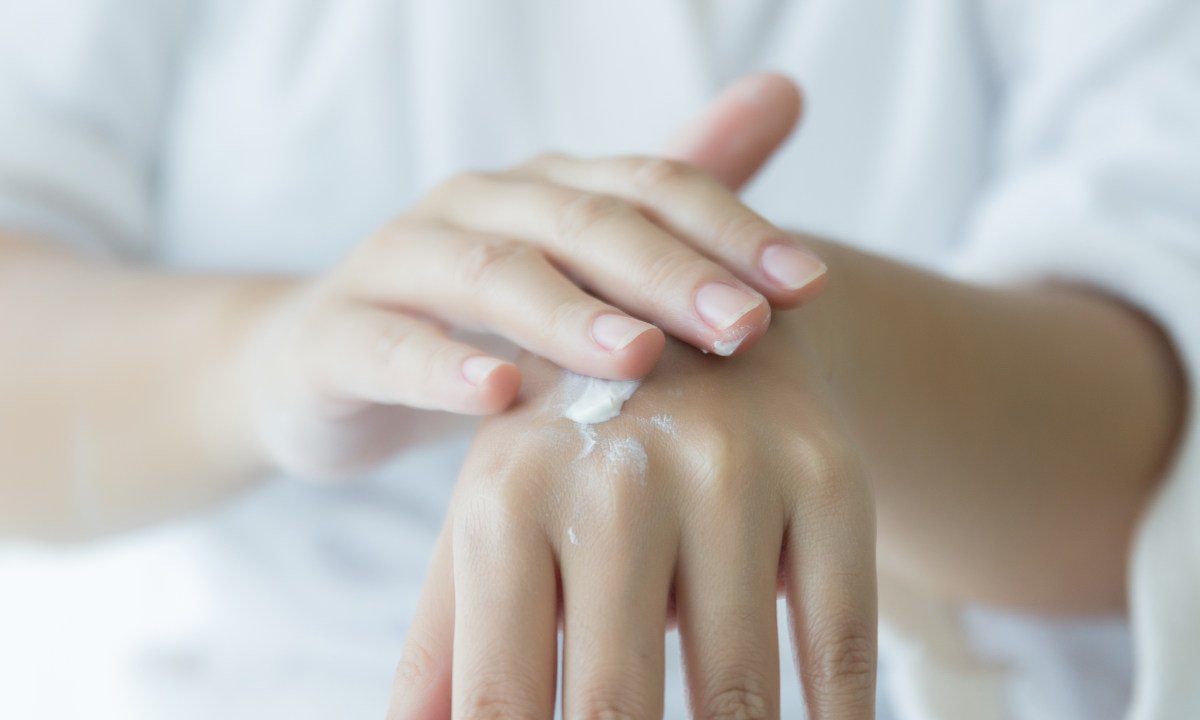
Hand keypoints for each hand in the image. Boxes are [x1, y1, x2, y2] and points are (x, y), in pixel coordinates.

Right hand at [242, 74, 827, 477]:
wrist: (330, 366)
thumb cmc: (478, 321)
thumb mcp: (580, 264)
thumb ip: (674, 194)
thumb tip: (786, 90)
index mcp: (545, 189)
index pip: (651, 187)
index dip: (731, 230)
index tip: (806, 286)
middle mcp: (476, 208)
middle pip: (582, 223)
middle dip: (669, 274)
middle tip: (744, 327)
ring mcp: (398, 264)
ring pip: (489, 275)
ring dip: (566, 315)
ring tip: (637, 356)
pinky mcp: (337, 337)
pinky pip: (388, 346)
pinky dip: (441, 367)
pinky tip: (497, 395)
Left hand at [390, 324, 876, 718]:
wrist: (695, 328)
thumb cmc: (571, 455)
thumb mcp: (492, 526)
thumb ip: (446, 649)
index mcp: (507, 496)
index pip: (495, 702)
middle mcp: (617, 477)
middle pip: (612, 708)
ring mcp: (734, 470)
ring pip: (737, 688)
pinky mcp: (830, 476)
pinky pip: (842, 640)